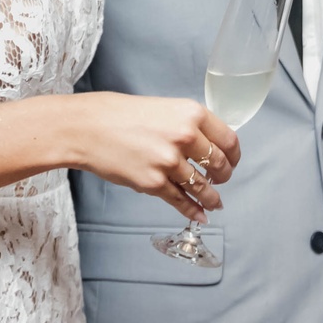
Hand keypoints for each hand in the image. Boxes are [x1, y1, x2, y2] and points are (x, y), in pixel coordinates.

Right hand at [75, 92, 239, 223]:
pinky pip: (181, 201)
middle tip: (220, 180)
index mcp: (191, 113)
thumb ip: (187, 124)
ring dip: (211, 198)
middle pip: (220, 165)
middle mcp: (185, 136)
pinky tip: (200, 215)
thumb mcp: (163, 108)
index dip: (234, 155)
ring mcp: (170, 162)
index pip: (229, 140)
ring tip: (213, 202)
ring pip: (203, 187)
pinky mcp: (154, 183)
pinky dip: (193, 211)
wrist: (88, 127)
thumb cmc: (120, 114)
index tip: (232, 161)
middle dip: (223, 177)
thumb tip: (206, 145)